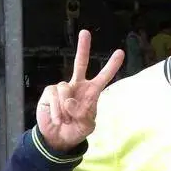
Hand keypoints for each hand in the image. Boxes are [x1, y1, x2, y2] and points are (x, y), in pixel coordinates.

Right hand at [36, 30, 123, 151]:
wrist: (59, 138)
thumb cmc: (76, 130)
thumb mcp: (87, 127)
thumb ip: (83, 115)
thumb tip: (70, 100)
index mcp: (91, 93)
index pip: (104, 77)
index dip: (111, 66)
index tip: (120, 53)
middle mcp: (78, 86)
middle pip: (80, 63)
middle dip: (83, 48)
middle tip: (85, 32)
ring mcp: (63, 88)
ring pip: (65, 89)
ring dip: (65, 108)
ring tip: (66, 120)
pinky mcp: (50, 93)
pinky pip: (54, 96)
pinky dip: (56, 110)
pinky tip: (58, 119)